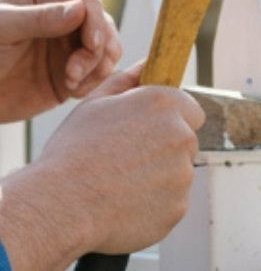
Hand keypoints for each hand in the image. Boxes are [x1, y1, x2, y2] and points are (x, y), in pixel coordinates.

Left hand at [0, 0, 122, 121]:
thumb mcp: (3, 30)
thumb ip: (39, 18)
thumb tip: (80, 8)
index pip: (88, 3)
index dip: (97, 24)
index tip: (93, 46)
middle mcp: (65, 17)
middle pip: (105, 28)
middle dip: (97, 52)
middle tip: (75, 72)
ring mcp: (72, 44)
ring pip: (109, 52)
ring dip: (97, 69)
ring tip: (71, 82)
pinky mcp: (76, 71)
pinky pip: (100, 75)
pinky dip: (93, 84)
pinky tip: (71, 90)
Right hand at [0, 64, 203, 270]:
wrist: (61, 204)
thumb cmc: (74, 151)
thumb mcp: (95, 104)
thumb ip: (128, 81)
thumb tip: (148, 64)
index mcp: (163, 105)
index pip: (190, 108)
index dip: (169, 118)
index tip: (148, 128)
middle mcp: (182, 137)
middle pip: (184, 142)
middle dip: (163, 147)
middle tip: (123, 157)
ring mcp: (183, 175)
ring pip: (177, 173)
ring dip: (157, 176)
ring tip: (118, 181)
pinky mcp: (179, 207)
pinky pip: (171, 201)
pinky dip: (153, 202)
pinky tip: (123, 201)